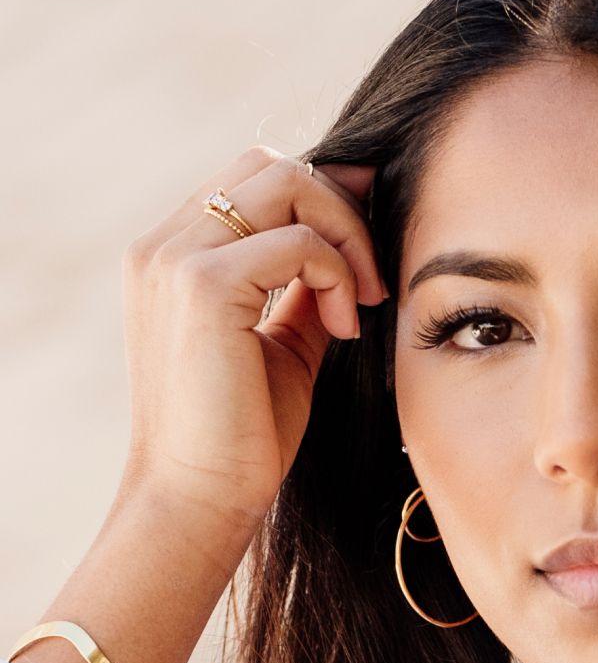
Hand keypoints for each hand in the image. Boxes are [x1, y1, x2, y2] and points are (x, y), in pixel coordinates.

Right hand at [120, 146, 388, 529]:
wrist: (200, 498)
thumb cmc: (241, 436)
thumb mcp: (283, 344)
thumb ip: (306, 287)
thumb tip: (352, 238)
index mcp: (172, 255)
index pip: (254, 179)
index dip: (324, 200)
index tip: (369, 252)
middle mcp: (163, 245)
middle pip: (271, 164)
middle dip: (340, 210)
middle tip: (371, 281)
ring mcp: (175, 259)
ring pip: (288, 183)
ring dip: (346, 236)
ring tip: (362, 303)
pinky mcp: (202, 286)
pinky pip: (298, 242)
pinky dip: (338, 275)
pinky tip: (346, 328)